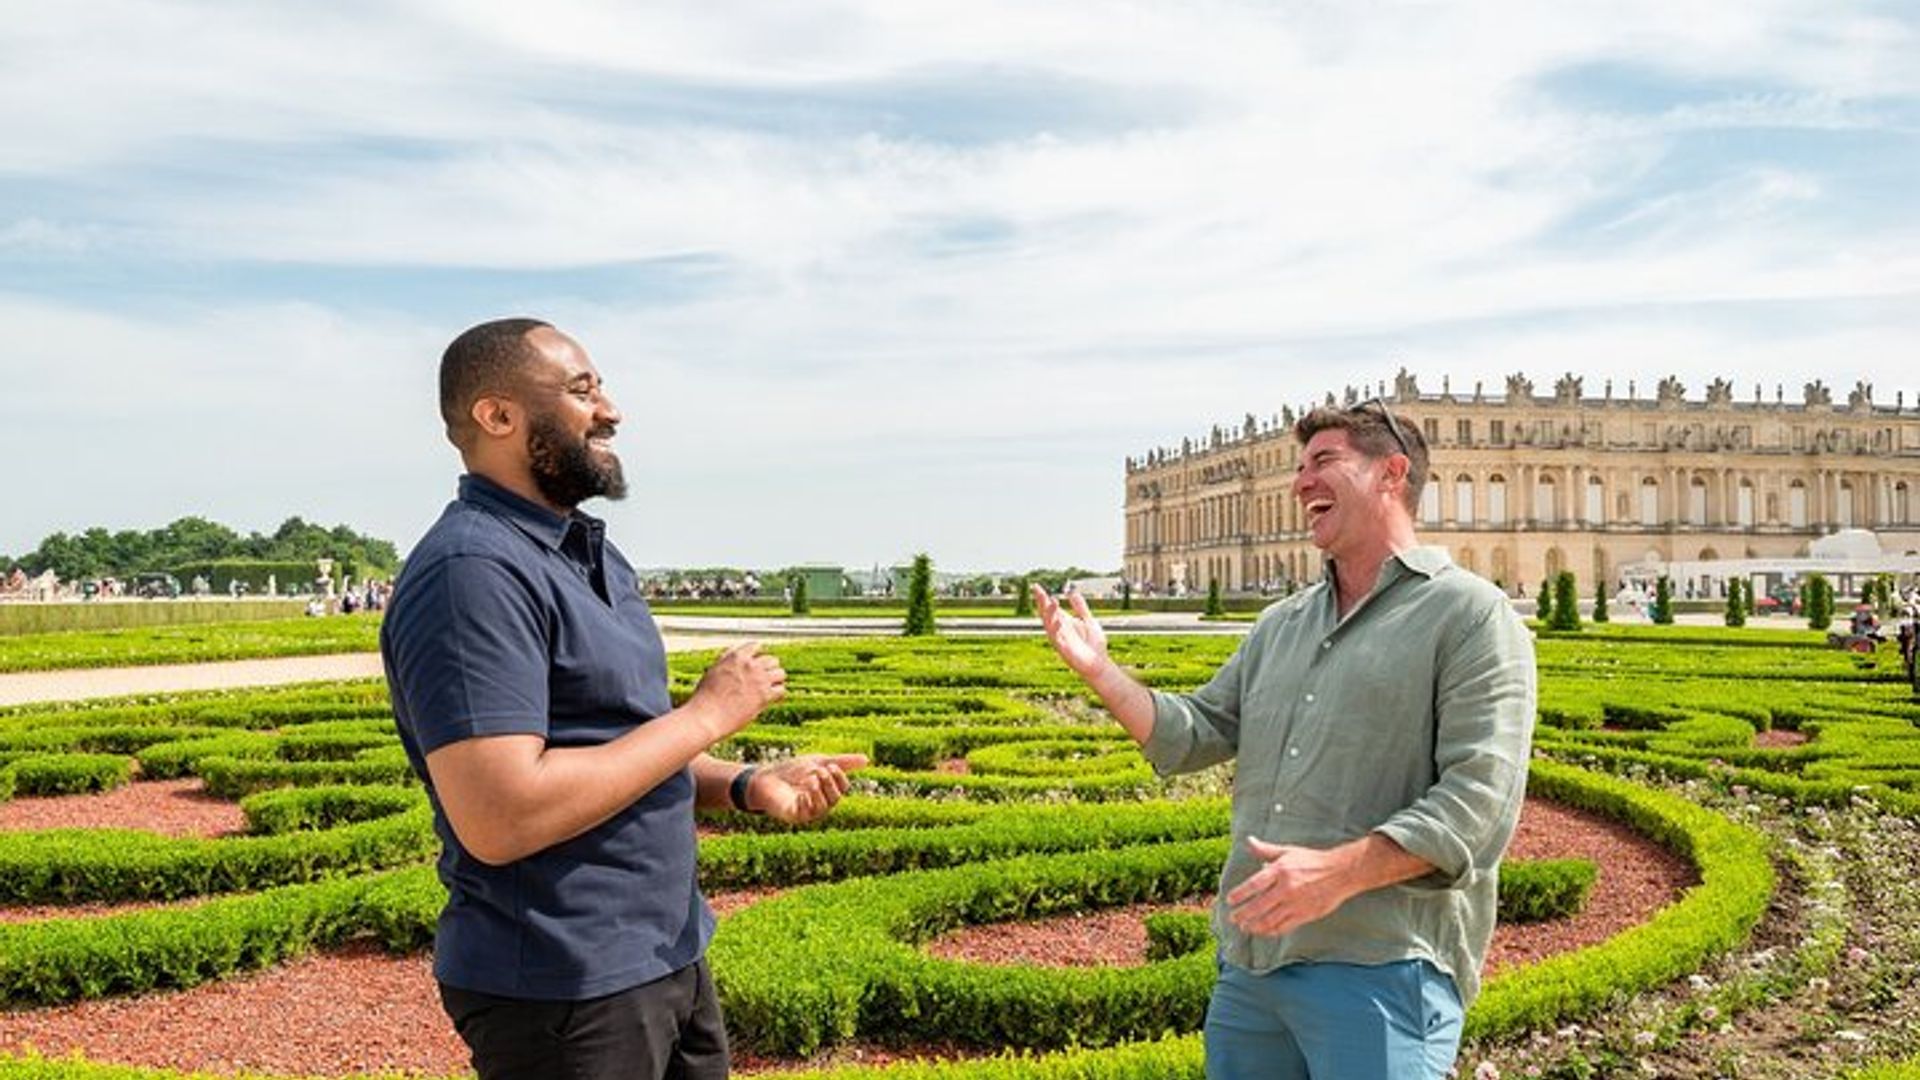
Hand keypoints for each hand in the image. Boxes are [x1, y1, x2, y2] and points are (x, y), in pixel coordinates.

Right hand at [689, 642, 786, 739]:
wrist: (706, 717)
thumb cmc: (705, 697)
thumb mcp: (714, 670)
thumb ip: (727, 660)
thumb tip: (735, 653)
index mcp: (736, 657)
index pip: (756, 646)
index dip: (757, 656)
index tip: (756, 665)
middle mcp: (750, 665)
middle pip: (772, 660)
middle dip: (768, 669)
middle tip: (763, 679)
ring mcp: (759, 680)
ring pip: (780, 673)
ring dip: (775, 681)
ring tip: (769, 689)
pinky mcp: (764, 696)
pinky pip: (781, 690)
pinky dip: (778, 695)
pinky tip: (771, 699)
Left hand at [748, 754, 867, 823]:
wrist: (764, 777)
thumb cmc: (790, 771)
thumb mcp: (817, 762)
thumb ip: (841, 762)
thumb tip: (867, 760)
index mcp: (826, 791)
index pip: (842, 788)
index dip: (839, 777)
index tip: (830, 765)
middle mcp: (819, 804)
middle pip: (834, 799)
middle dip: (829, 783)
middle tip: (819, 770)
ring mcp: (807, 811)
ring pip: (823, 807)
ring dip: (819, 792)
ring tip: (810, 779)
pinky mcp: (793, 815)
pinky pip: (806, 813)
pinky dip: (806, 802)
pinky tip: (801, 793)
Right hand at [1033, 585, 1109, 678]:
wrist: (1099, 664)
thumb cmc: (1094, 644)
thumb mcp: (1088, 620)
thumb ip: (1080, 607)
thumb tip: (1072, 592)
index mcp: (1064, 622)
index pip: (1050, 608)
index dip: (1043, 597)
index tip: (1036, 586)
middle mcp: (1059, 630)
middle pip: (1047, 614)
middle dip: (1042, 603)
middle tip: (1038, 591)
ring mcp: (1060, 640)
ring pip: (1050, 625)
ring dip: (1050, 613)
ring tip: (1053, 600)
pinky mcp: (1064, 650)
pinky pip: (1057, 640)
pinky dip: (1056, 631)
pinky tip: (1058, 621)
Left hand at [1224, 837, 1357, 936]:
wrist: (1340, 872)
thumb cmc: (1312, 860)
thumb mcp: (1288, 851)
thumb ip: (1266, 850)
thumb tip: (1249, 841)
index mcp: (1280, 870)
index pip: (1254, 884)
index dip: (1240, 894)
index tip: (1230, 901)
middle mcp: (1286, 888)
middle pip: (1259, 905)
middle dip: (1243, 914)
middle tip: (1233, 918)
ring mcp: (1296, 903)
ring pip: (1269, 919)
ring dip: (1254, 925)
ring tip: (1245, 927)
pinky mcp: (1305, 915)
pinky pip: (1283, 927)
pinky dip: (1270, 931)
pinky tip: (1263, 931)